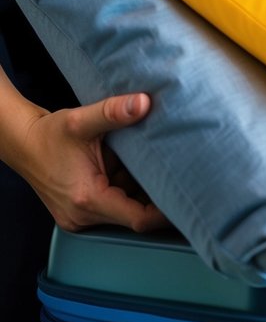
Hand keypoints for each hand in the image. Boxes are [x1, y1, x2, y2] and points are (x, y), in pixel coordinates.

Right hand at [17, 94, 168, 232]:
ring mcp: (81, 216)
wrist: (22, 143)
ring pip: (125, 212)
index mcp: (88, 199)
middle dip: (157, 198)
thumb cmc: (49, 134)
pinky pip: (113, 206)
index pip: (139, 219)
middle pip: (135, 217)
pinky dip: (126, 191)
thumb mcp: (80, 121)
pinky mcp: (80, 211)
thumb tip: (144, 102)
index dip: (167, 212)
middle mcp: (84, 216)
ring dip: (140, 193)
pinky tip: (135, 170)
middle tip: (183, 178)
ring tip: (160, 170)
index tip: (189, 196)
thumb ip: (113, 111)